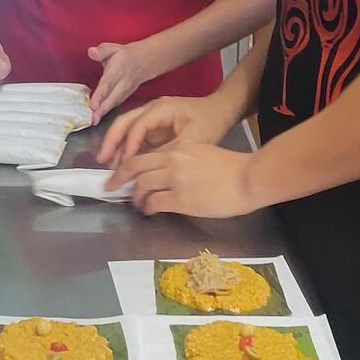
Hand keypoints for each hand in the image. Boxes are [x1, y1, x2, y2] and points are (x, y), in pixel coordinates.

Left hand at [86, 39, 166, 119]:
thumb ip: (102, 50)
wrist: (144, 62)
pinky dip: (107, 112)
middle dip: (102, 108)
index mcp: (118, 68)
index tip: (93, 104)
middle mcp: (123, 82)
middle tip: (93, 119)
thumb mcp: (113, 48)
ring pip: (114, 103)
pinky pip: (116, 104)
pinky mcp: (125, 96)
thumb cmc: (123, 55)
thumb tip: (91, 52)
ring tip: (93, 121)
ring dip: (104, 112)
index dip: (101, 94)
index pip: (108, 82)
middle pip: (112, 97)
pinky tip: (98, 118)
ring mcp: (125, 91)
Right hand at [98, 93, 236, 173]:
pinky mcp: (155, 126)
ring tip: (110, 166)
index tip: (125, 163)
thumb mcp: (193, 140)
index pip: (138, 125)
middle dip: (112, 141)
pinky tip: (124, 164)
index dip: (129, 144)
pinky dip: (128, 149)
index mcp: (161, 108)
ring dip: (118, 146)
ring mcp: (152, 117)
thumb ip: (169, 152)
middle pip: (124, 122)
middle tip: (102, 161)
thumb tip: (148, 167)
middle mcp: (152, 109)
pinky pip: (136, 137)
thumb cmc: (211, 122)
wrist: (223, 111)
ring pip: (127, 129)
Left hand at [120, 141, 263, 218]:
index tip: (119, 172)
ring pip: (141, 186)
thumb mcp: (204, 153)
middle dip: (118, 178)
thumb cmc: (233, 168)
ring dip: (134, 197)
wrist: (248, 178)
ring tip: (135, 204)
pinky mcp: (180, 199)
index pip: (144, 154)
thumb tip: (172, 172)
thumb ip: (185, 159)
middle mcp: (172, 161)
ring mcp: (174, 180)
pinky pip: (153, 203)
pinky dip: (146, 208)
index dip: (126, 164)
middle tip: (110, 187)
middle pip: (134, 167)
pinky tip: (148, 211)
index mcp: (178, 148)